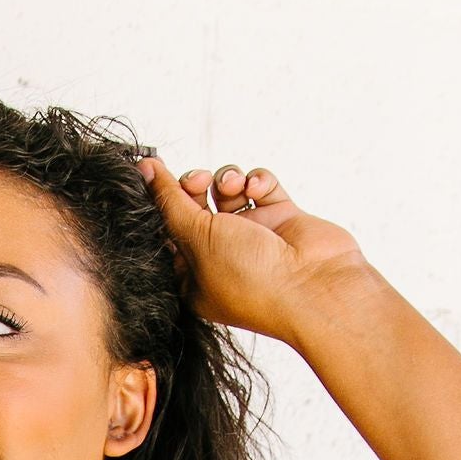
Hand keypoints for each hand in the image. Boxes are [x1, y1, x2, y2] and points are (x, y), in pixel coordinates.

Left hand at [140, 156, 367, 342]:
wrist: (315, 288)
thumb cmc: (252, 279)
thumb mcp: (197, 239)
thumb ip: (170, 202)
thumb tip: (145, 171)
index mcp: (194, 276)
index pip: (168, 231)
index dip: (160, 204)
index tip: (149, 176)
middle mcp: (222, 256)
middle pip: (195, 206)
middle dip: (193, 186)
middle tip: (198, 182)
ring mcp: (253, 236)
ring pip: (228, 191)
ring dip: (226, 179)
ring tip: (232, 185)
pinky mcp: (281, 218)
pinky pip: (261, 186)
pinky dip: (258, 180)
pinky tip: (258, 188)